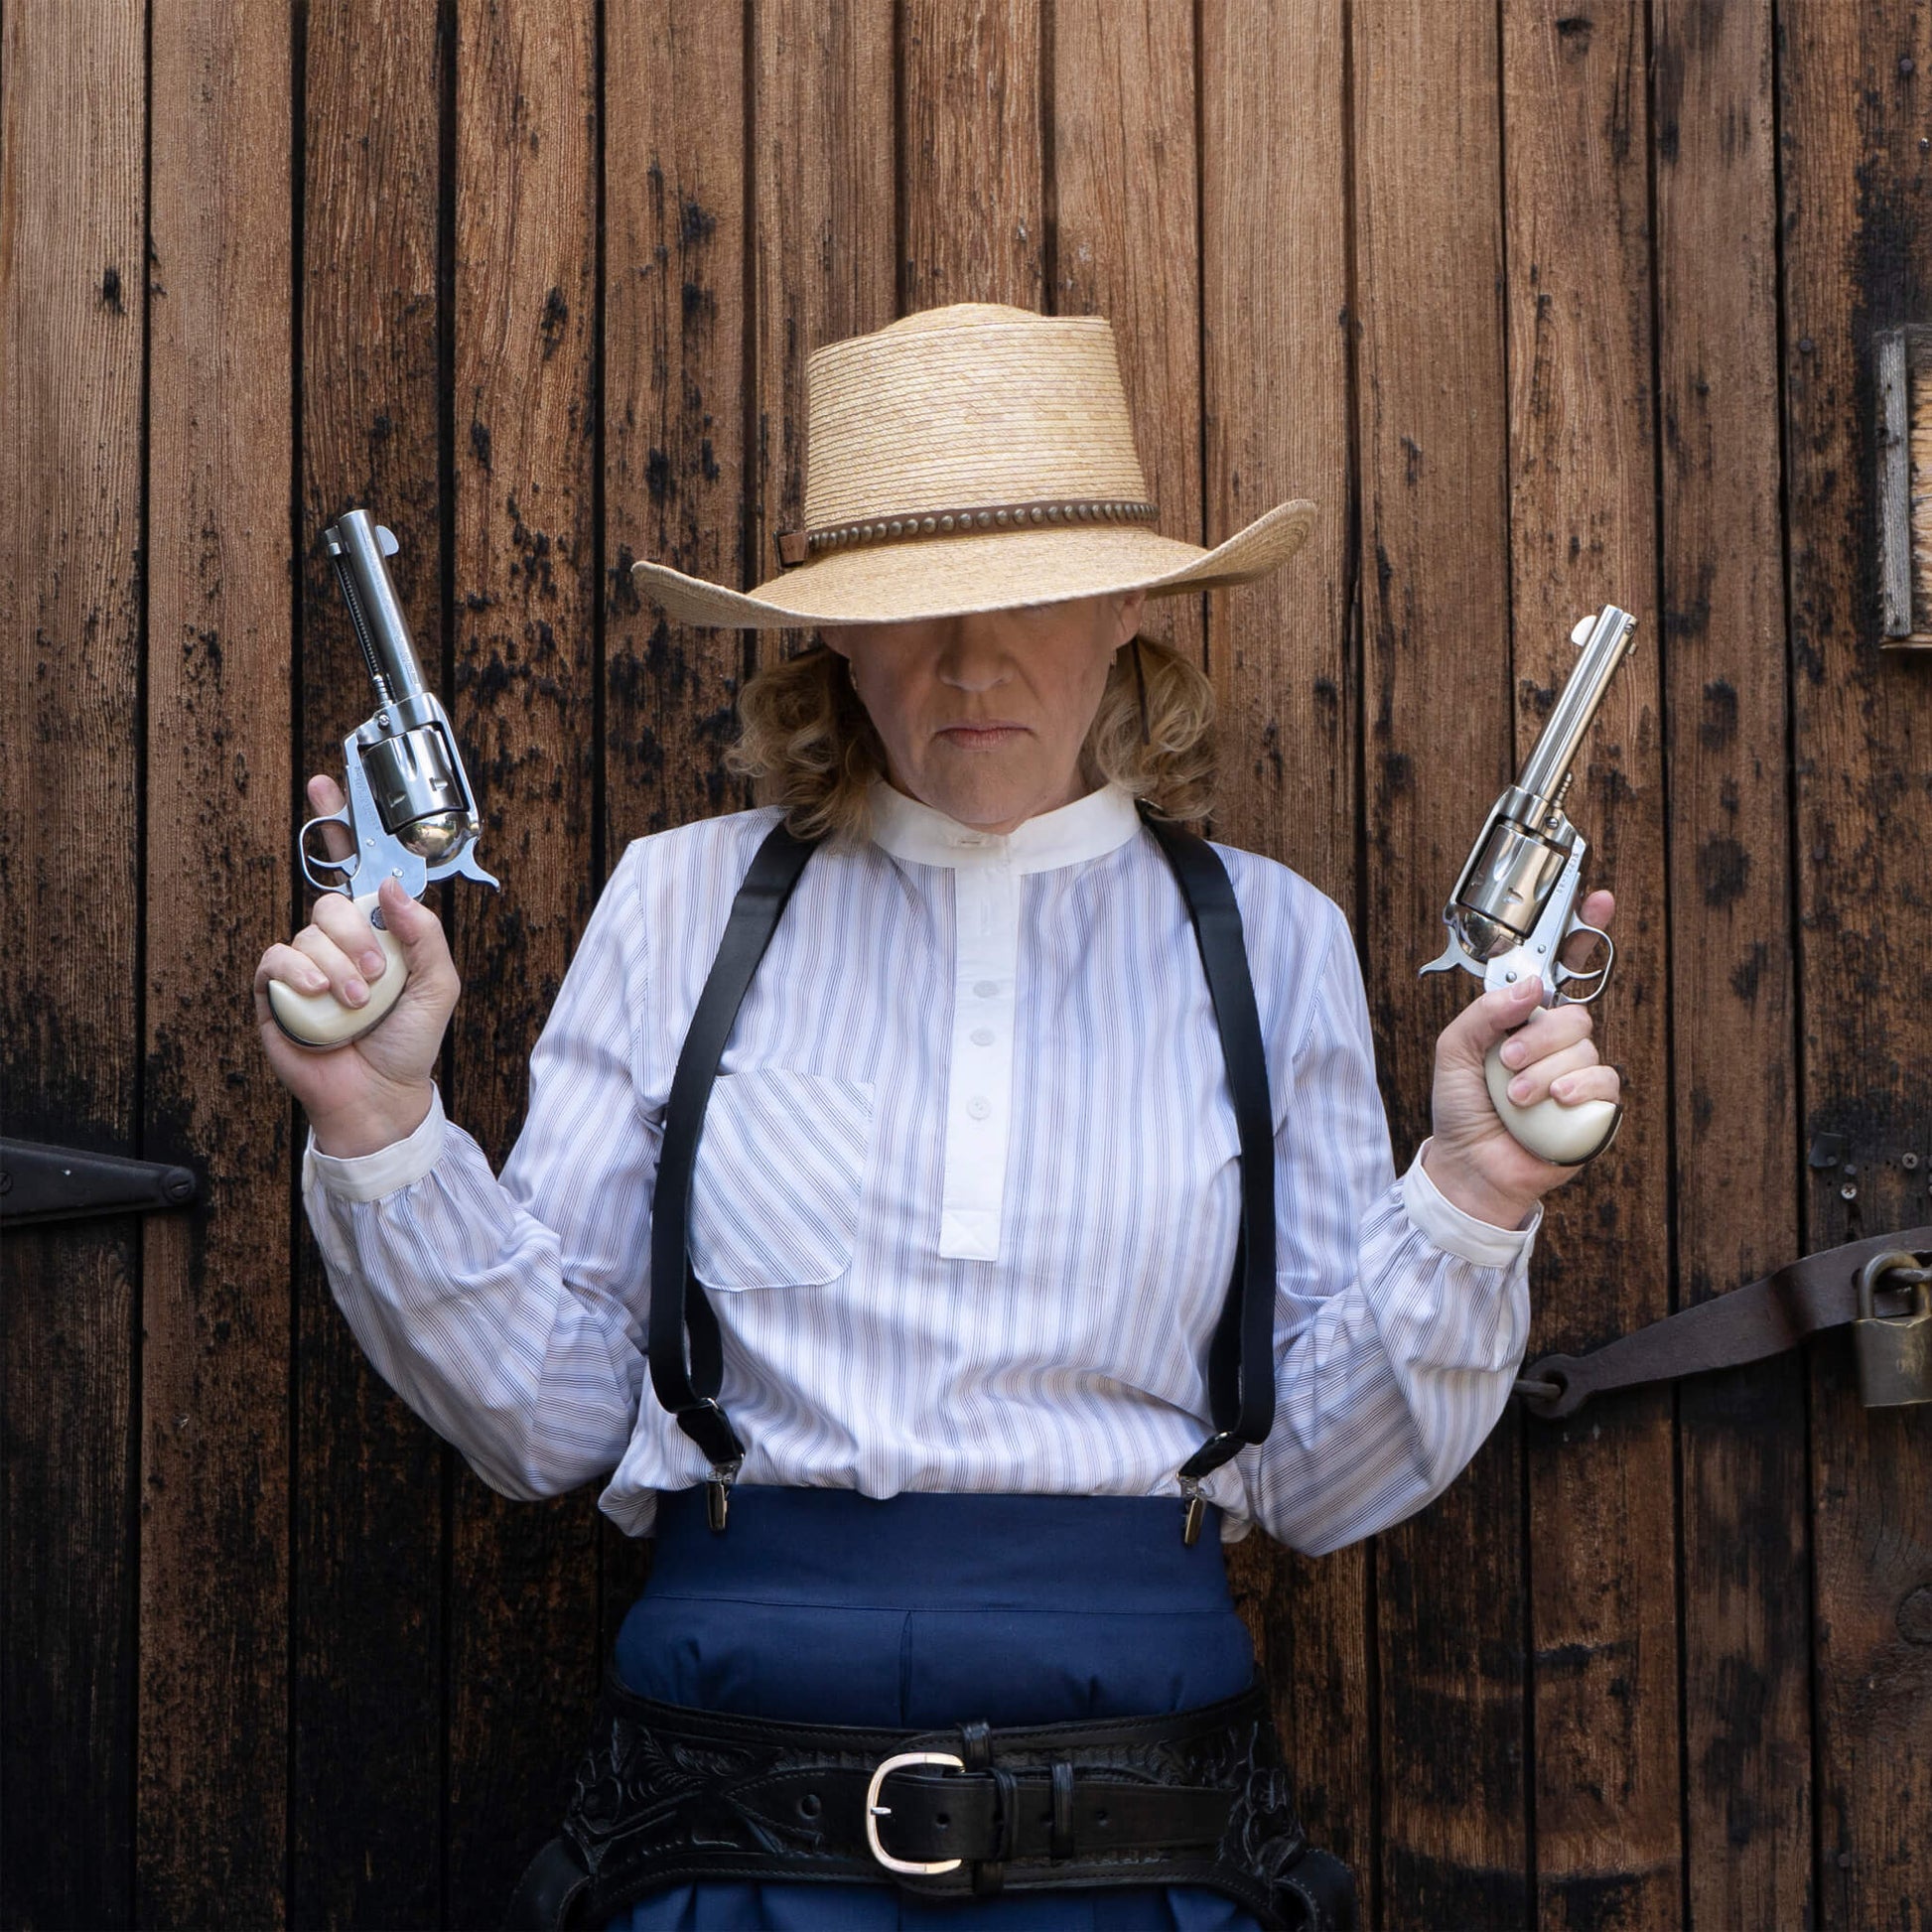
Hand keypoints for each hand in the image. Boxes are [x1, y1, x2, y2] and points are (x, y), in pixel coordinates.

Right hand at [253, 773, 462, 1155]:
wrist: (379, 1095)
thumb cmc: (409, 1041)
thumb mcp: (439, 984)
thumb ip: (425, 933)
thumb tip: (394, 888)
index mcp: (377, 930)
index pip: (354, 868)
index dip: (338, 824)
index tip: (327, 783)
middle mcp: (337, 940)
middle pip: (331, 899)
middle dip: (357, 933)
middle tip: (376, 974)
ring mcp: (304, 963)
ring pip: (309, 930)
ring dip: (339, 966)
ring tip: (357, 1003)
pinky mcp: (275, 990)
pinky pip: (278, 959)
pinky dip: (303, 975)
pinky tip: (322, 1000)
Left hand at [1423, 889, 1621, 1227]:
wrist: (1470, 1167)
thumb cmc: (1461, 1108)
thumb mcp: (1453, 1050)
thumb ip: (1483, 1013)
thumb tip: (1531, 986)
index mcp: (1523, 1019)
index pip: (1561, 968)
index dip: (1582, 930)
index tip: (1598, 896)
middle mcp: (1555, 1041)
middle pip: (1572, 1011)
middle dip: (1536, 1037)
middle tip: (1506, 1063)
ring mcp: (1578, 1071)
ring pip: (1583, 1045)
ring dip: (1542, 1072)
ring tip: (1513, 1099)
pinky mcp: (1596, 1105)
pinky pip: (1604, 1079)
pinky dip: (1575, 1089)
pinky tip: (1553, 1105)